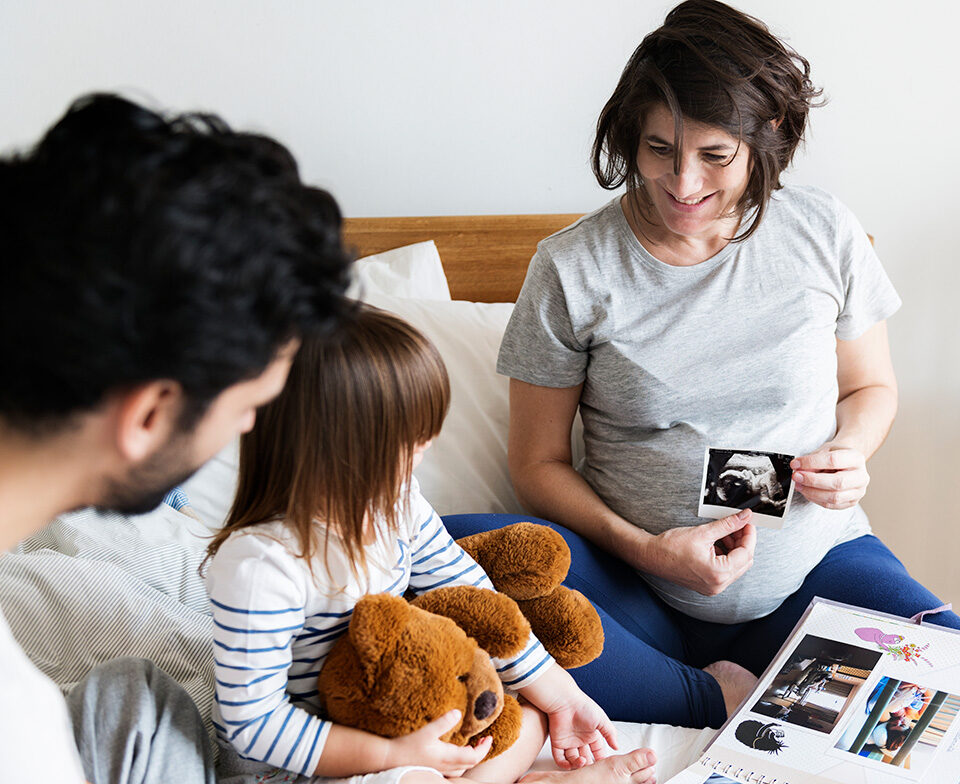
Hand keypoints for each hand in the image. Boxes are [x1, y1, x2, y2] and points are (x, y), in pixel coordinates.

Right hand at [387, 710, 491, 775]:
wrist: (388, 758)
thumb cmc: (406, 745)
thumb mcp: (426, 731)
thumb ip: (443, 722)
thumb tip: (458, 713)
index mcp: (447, 756)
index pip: (473, 757)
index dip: (484, 748)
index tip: (489, 738)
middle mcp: (445, 765)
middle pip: (469, 763)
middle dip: (480, 752)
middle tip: (484, 740)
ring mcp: (438, 769)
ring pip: (461, 768)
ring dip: (469, 758)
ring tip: (471, 746)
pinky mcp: (431, 768)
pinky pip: (451, 770)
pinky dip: (459, 762)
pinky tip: (453, 753)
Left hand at [546, 692, 619, 768]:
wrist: (564, 701)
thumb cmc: (583, 706)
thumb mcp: (601, 720)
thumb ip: (610, 733)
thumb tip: (617, 746)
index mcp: (591, 734)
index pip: (597, 751)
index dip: (600, 759)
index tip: (603, 766)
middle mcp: (580, 739)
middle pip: (585, 758)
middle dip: (589, 765)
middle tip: (592, 769)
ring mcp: (568, 742)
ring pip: (573, 760)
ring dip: (578, 765)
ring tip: (582, 762)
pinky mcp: (557, 743)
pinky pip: (559, 758)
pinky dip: (564, 764)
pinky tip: (570, 764)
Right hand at [639, 510, 755, 595]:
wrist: (652, 556)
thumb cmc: (671, 547)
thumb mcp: (703, 532)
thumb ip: (728, 525)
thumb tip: (744, 517)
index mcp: (718, 573)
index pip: (746, 553)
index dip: (749, 535)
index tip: (747, 522)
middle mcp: (718, 584)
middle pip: (744, 562)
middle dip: (743, 542)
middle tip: (738, 525)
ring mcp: (713, 587)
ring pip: (736, 566)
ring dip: (735, 548)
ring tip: (725, 533)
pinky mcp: (708, 585)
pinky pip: (726, 571)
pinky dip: (726, 556)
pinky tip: (718, 543)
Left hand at [791, 442, 868, 509]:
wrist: (846, 462)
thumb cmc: (836, 455)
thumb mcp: (824, 450)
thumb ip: (813, 460)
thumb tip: (799, 471)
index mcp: (856, 458)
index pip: (833, 460)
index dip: (811, 462)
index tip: (795, 464)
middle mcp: (861, 476)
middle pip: (837, 482)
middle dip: (812, 481)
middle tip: (796, 476)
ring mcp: (858, 491)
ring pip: (834, 497)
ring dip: (812, 492)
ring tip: (799, 485)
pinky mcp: (851, 502)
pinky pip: (831, 505)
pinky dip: (815, 499)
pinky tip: (807, 491)